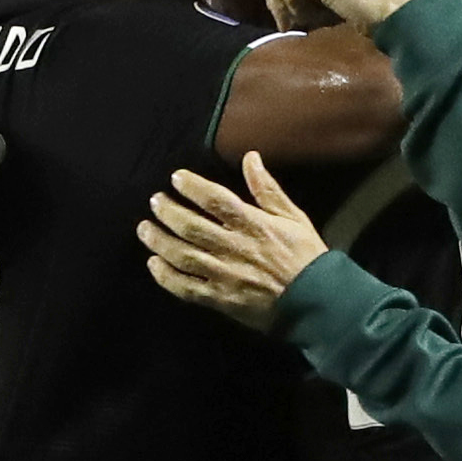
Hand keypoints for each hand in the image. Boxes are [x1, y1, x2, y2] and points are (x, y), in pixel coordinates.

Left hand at [139, 153, 322, 327]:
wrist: (316, 303)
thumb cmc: (306, 257)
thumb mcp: (293, 217)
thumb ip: (267, 189)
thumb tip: (250, 157)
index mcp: (254, 225)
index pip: (216, 200)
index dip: (192, 187)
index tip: (176, 178)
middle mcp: (235, 248)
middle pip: (192, 227)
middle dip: (168, 212)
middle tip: (154, 201)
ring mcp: (225, 276)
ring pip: (183, 256)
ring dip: (159, 240)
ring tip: (145, 228)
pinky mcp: (220, 299)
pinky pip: (186, 288)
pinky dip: (166, 276)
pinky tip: (153, 263)